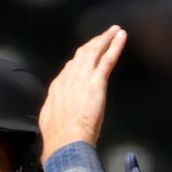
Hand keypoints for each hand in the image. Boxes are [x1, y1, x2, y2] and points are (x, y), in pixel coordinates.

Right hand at [39, 26, 126, 161]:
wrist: (65, 140)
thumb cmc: (59, 136)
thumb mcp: (50, 119)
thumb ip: (56, 110)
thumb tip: (56, 112)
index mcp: (59, 88)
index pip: (70, 68)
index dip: (78, 60)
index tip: (84, 55)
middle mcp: (70, 78)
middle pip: (82, 54)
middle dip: (93, 43)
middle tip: (103, 35)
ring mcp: (83, 78)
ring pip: (95, 52)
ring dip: (105, 39)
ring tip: (114, 31)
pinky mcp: (97, 81)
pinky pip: (107, 59)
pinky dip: (115, 46)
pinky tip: (121, 37)